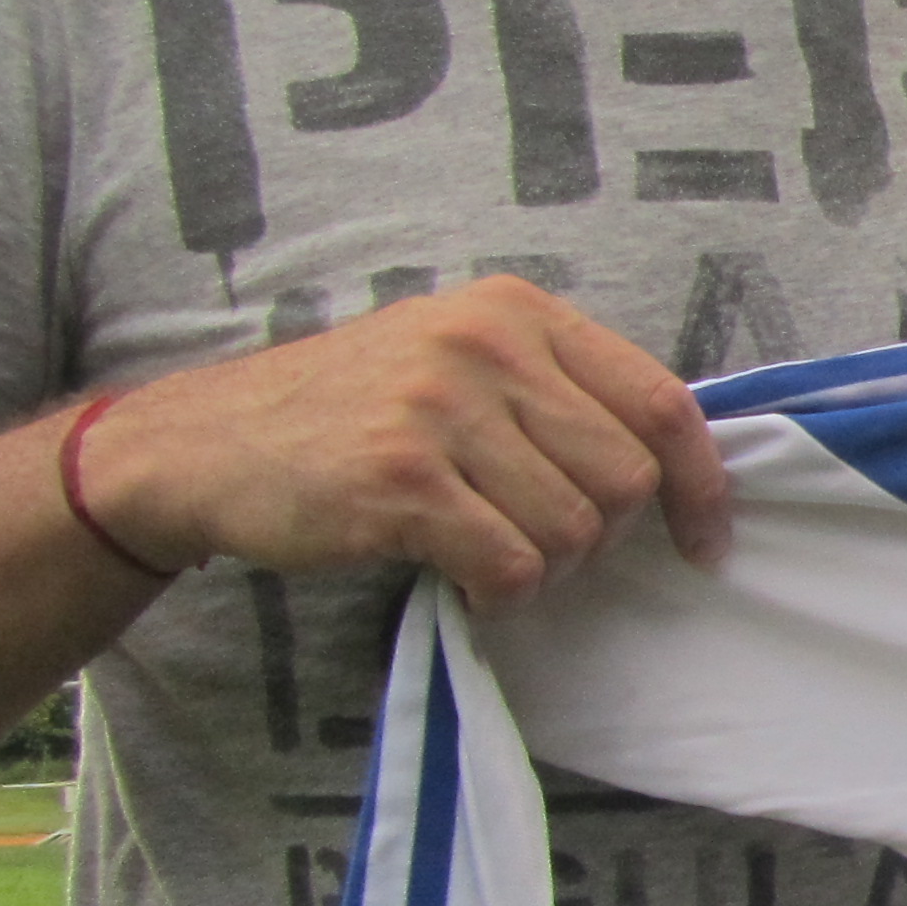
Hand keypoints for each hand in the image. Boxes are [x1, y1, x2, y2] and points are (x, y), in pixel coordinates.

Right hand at [75, 278, 730, 607]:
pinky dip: (502, 594)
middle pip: (624, 476)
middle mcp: (485, 346)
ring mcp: (441, 409)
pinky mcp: (402, 480)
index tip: (703, 541)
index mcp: (516, 311)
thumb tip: (670, 467)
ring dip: (545, 569)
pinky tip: (464, 582)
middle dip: (602, 536)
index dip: (700, 485)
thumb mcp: (456, 360)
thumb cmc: (348, 415)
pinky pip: (513, 564)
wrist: (203, 445)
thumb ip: (555, 392)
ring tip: (489, 555)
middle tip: (544, 546)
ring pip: (574, 529)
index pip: (662, 401)